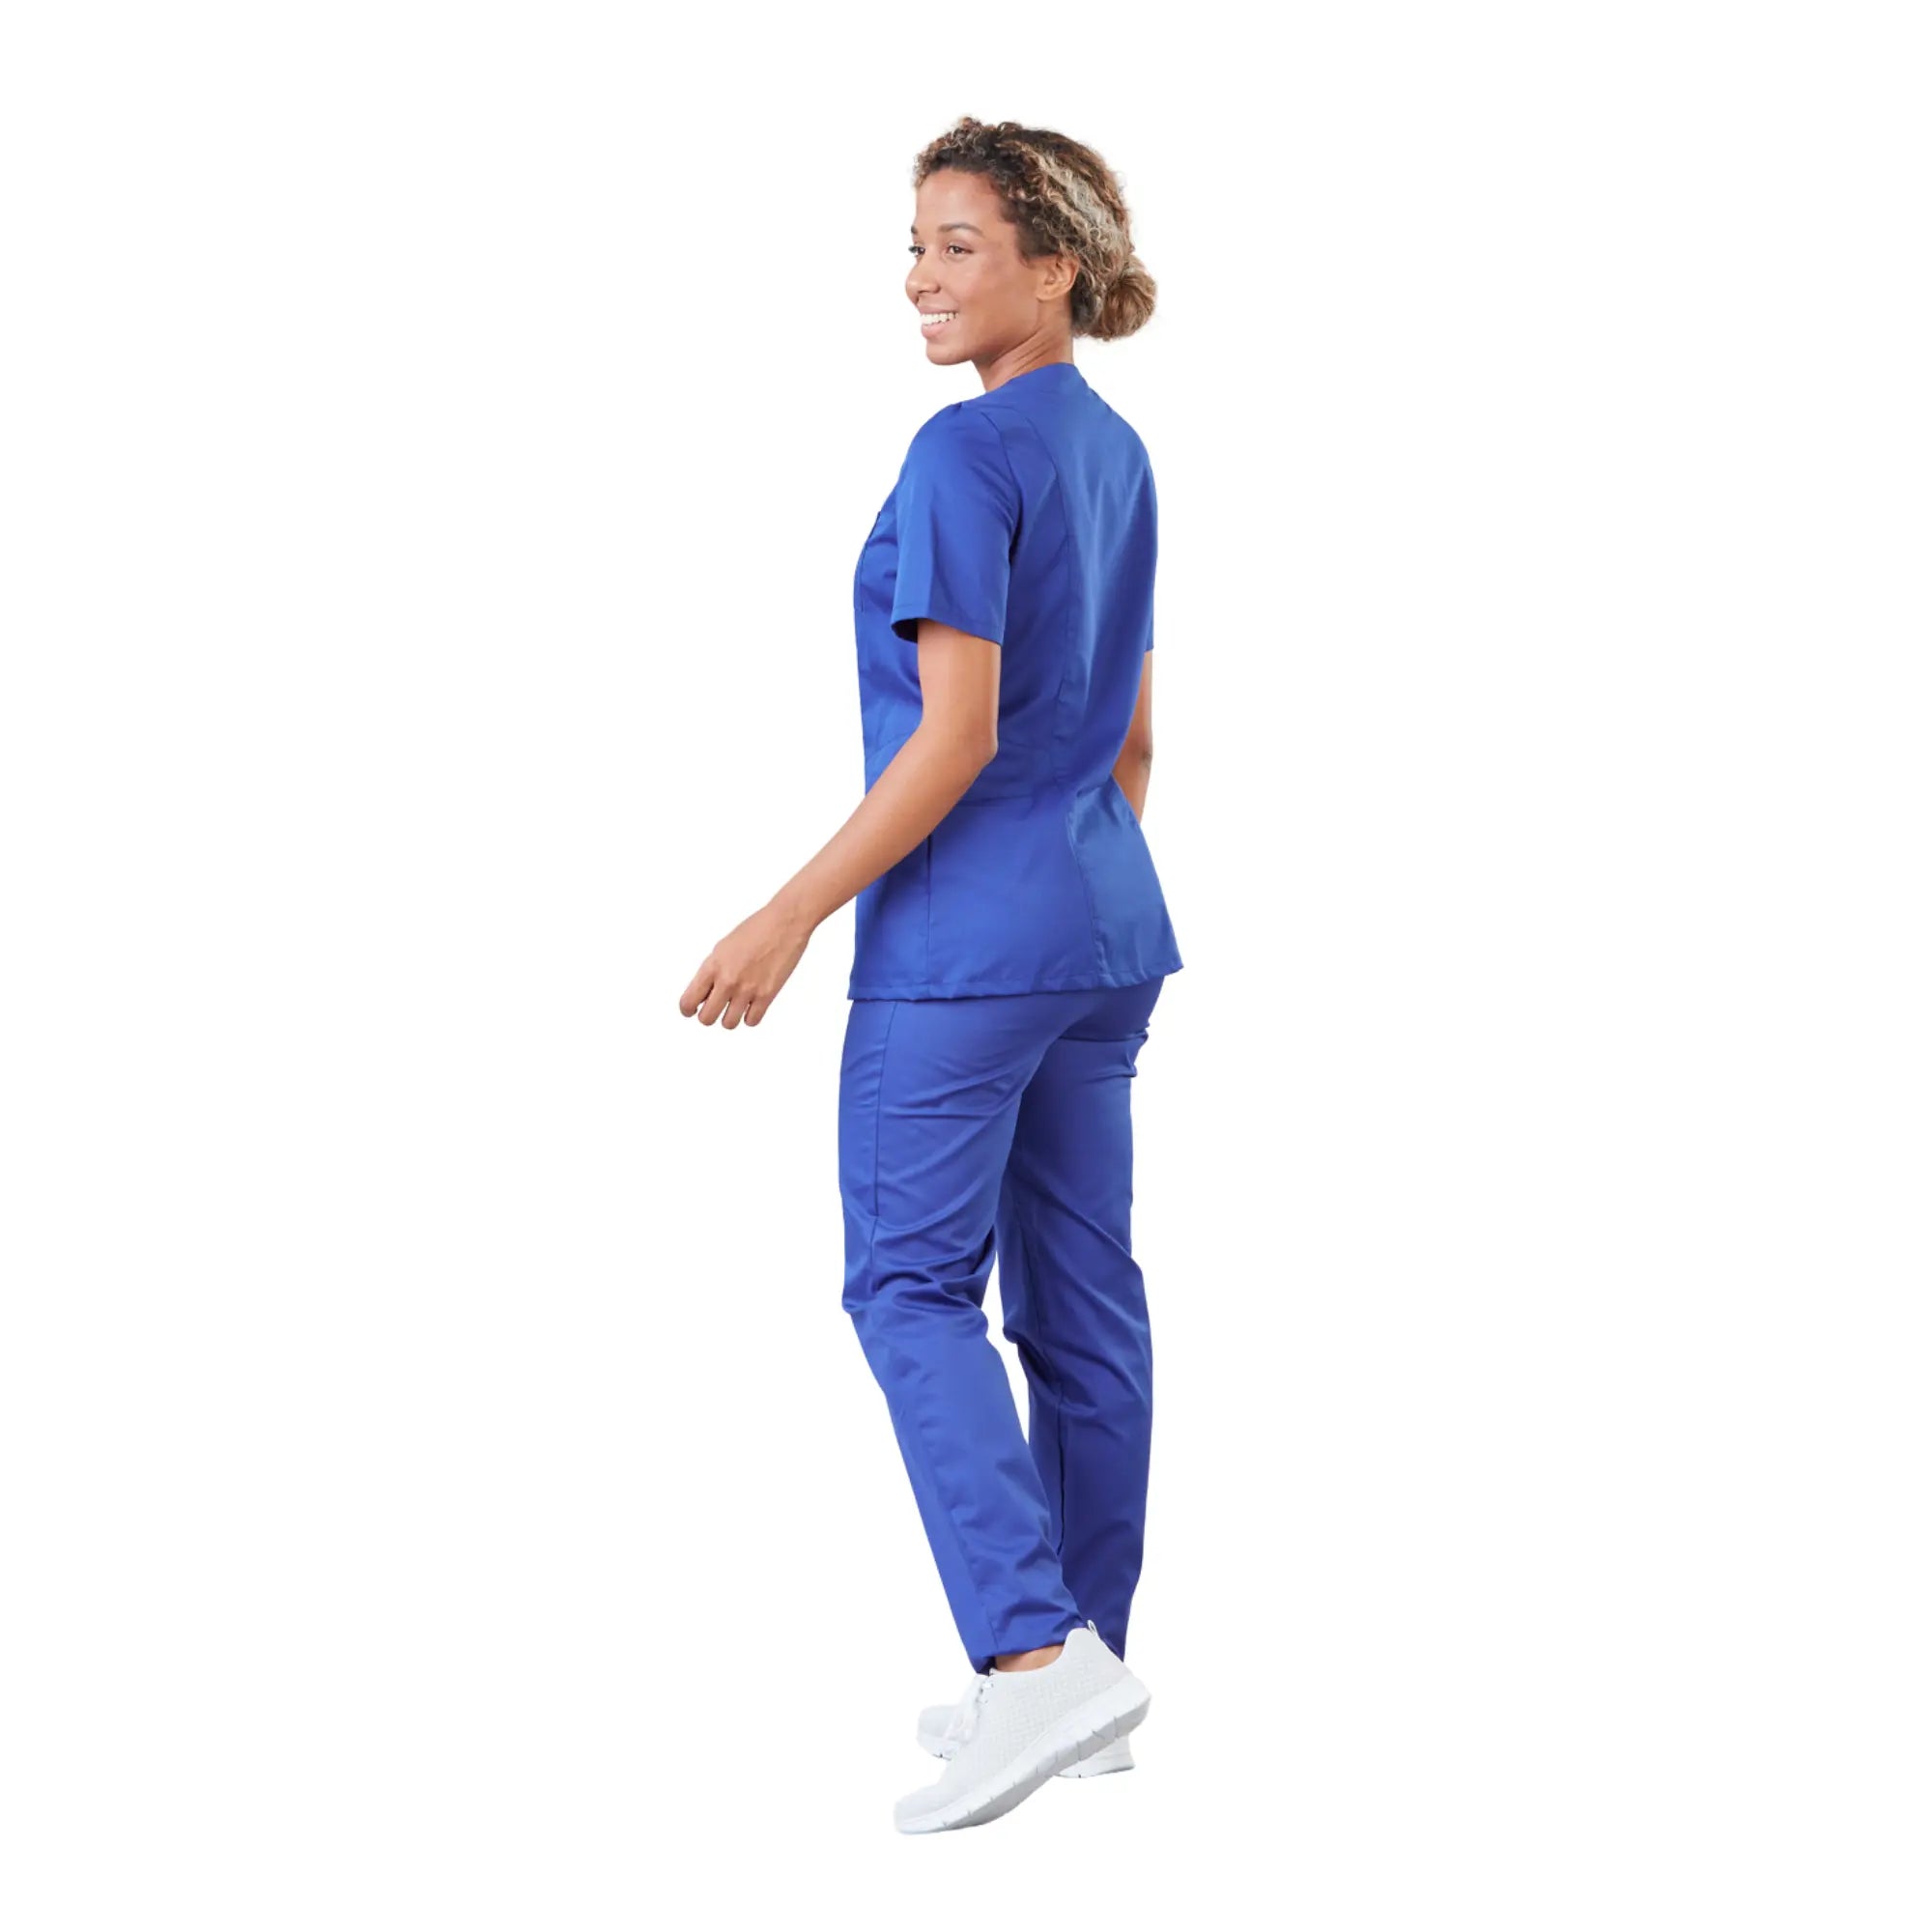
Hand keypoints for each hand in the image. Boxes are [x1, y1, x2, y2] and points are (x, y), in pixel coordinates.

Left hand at [679, 898, 812, 1027]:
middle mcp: (727, 980)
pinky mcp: (767, 995)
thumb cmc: (756, 929)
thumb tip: (705, 993)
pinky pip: (752, 1021)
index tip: (691, 1010)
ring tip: (735, 1008)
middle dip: (708, 1016)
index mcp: (712, 966)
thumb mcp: (723, 947)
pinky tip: (752, 1005)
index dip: (687, 1009)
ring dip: (730, 1018)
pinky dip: (750, 1017)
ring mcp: (747, 989)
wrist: (784, 923)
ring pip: (728, 1024)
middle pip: (706, 1018)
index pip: (688, 1001)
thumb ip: (712, 971)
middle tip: (714, 1009)